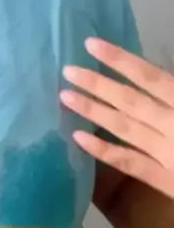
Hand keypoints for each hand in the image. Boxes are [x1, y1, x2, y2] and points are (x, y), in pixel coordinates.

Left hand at [60, 39, 173, 198]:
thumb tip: (158, 75)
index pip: (151, 77)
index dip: (120, 59)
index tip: (90, 44)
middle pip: (131, 102)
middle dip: (97, 85)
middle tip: (67, 71)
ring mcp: (170, 156)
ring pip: (126, 130)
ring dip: (93, 112)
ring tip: (65, 97)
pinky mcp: (167, 183)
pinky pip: (132, 165)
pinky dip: (105, 152)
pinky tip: (79, 139)